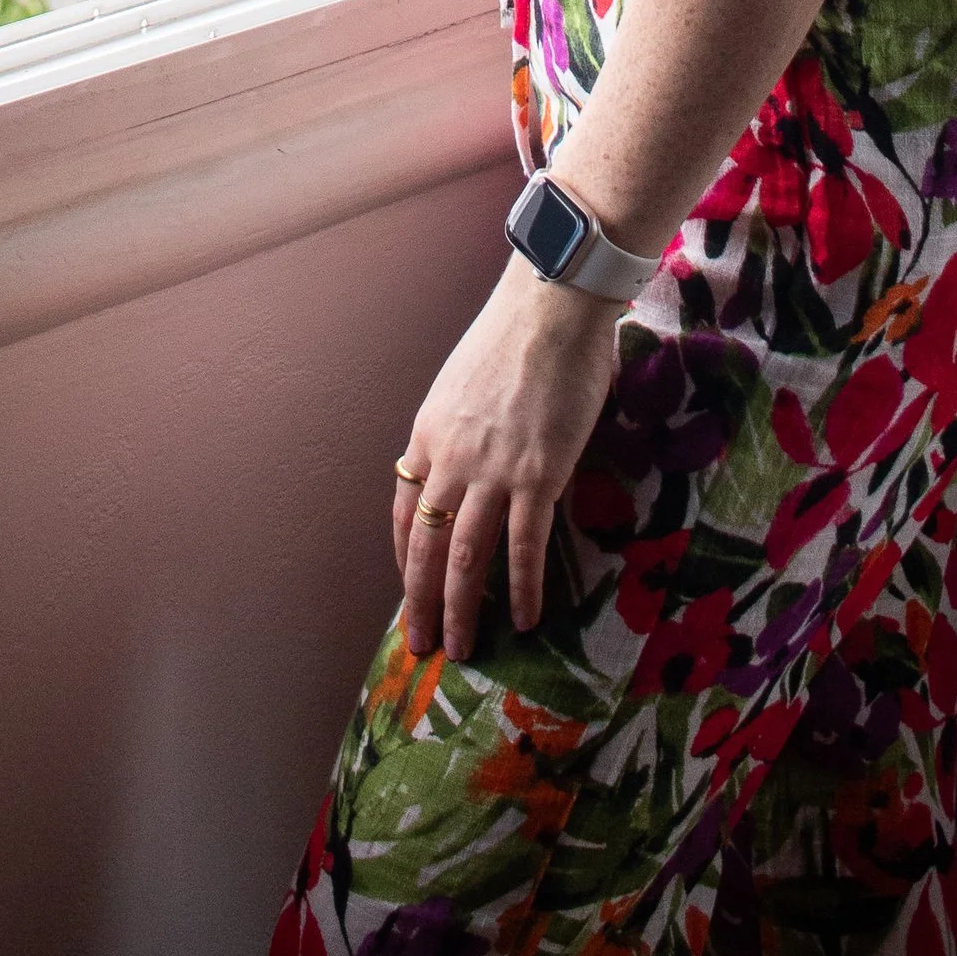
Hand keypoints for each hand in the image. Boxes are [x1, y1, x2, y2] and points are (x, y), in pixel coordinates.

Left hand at [392, 260, 619, 660]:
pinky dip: (523, 587)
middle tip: (422, 644)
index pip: (405, 511)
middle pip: (427, 546)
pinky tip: (524, 618)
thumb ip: (459, 430)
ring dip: (462, 608)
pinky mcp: (538, 476)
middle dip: (421, 601)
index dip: (406, 557)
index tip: (409, 587)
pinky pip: (525, 546)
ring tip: (463, 646)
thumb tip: (470, 461)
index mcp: (428, 434)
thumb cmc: (513, 336)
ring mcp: (493, 471)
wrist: (550, 309)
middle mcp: (450, 459)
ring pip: (467, 556)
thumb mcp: (462, 384)